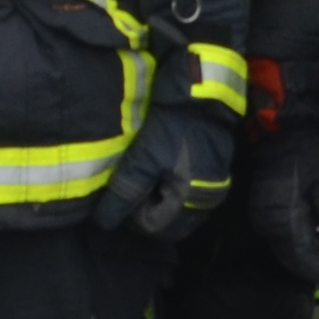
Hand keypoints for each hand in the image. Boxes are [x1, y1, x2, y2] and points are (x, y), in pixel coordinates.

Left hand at [97, 99, 240, 242]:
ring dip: (157, 201)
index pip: (152, 226)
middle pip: (167, 223)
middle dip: (145, 209)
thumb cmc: (172, 126)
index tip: (120, 189)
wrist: (202, 91)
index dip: (130, 213)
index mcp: (192, 202)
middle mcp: (207, 202)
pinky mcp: (214, 175)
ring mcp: (214, 189)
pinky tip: (159, 171)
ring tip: (143, 176)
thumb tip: (104, 222)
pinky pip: (187, 197)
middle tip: (129, 184)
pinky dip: (171, 191)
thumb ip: (125, 193)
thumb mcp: (143, 158)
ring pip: (177, 211)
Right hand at [244, 119, 318, 291]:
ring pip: (288, 248)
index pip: (304, 257)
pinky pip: (285, 234)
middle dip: (318, 270)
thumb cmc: (306, 143)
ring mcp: (262, 213)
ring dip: (310, 258)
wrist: (280, 115)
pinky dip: (303, 242)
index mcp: (281, 217)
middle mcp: (267, 221)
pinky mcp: (265, 204)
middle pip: (293, 258)